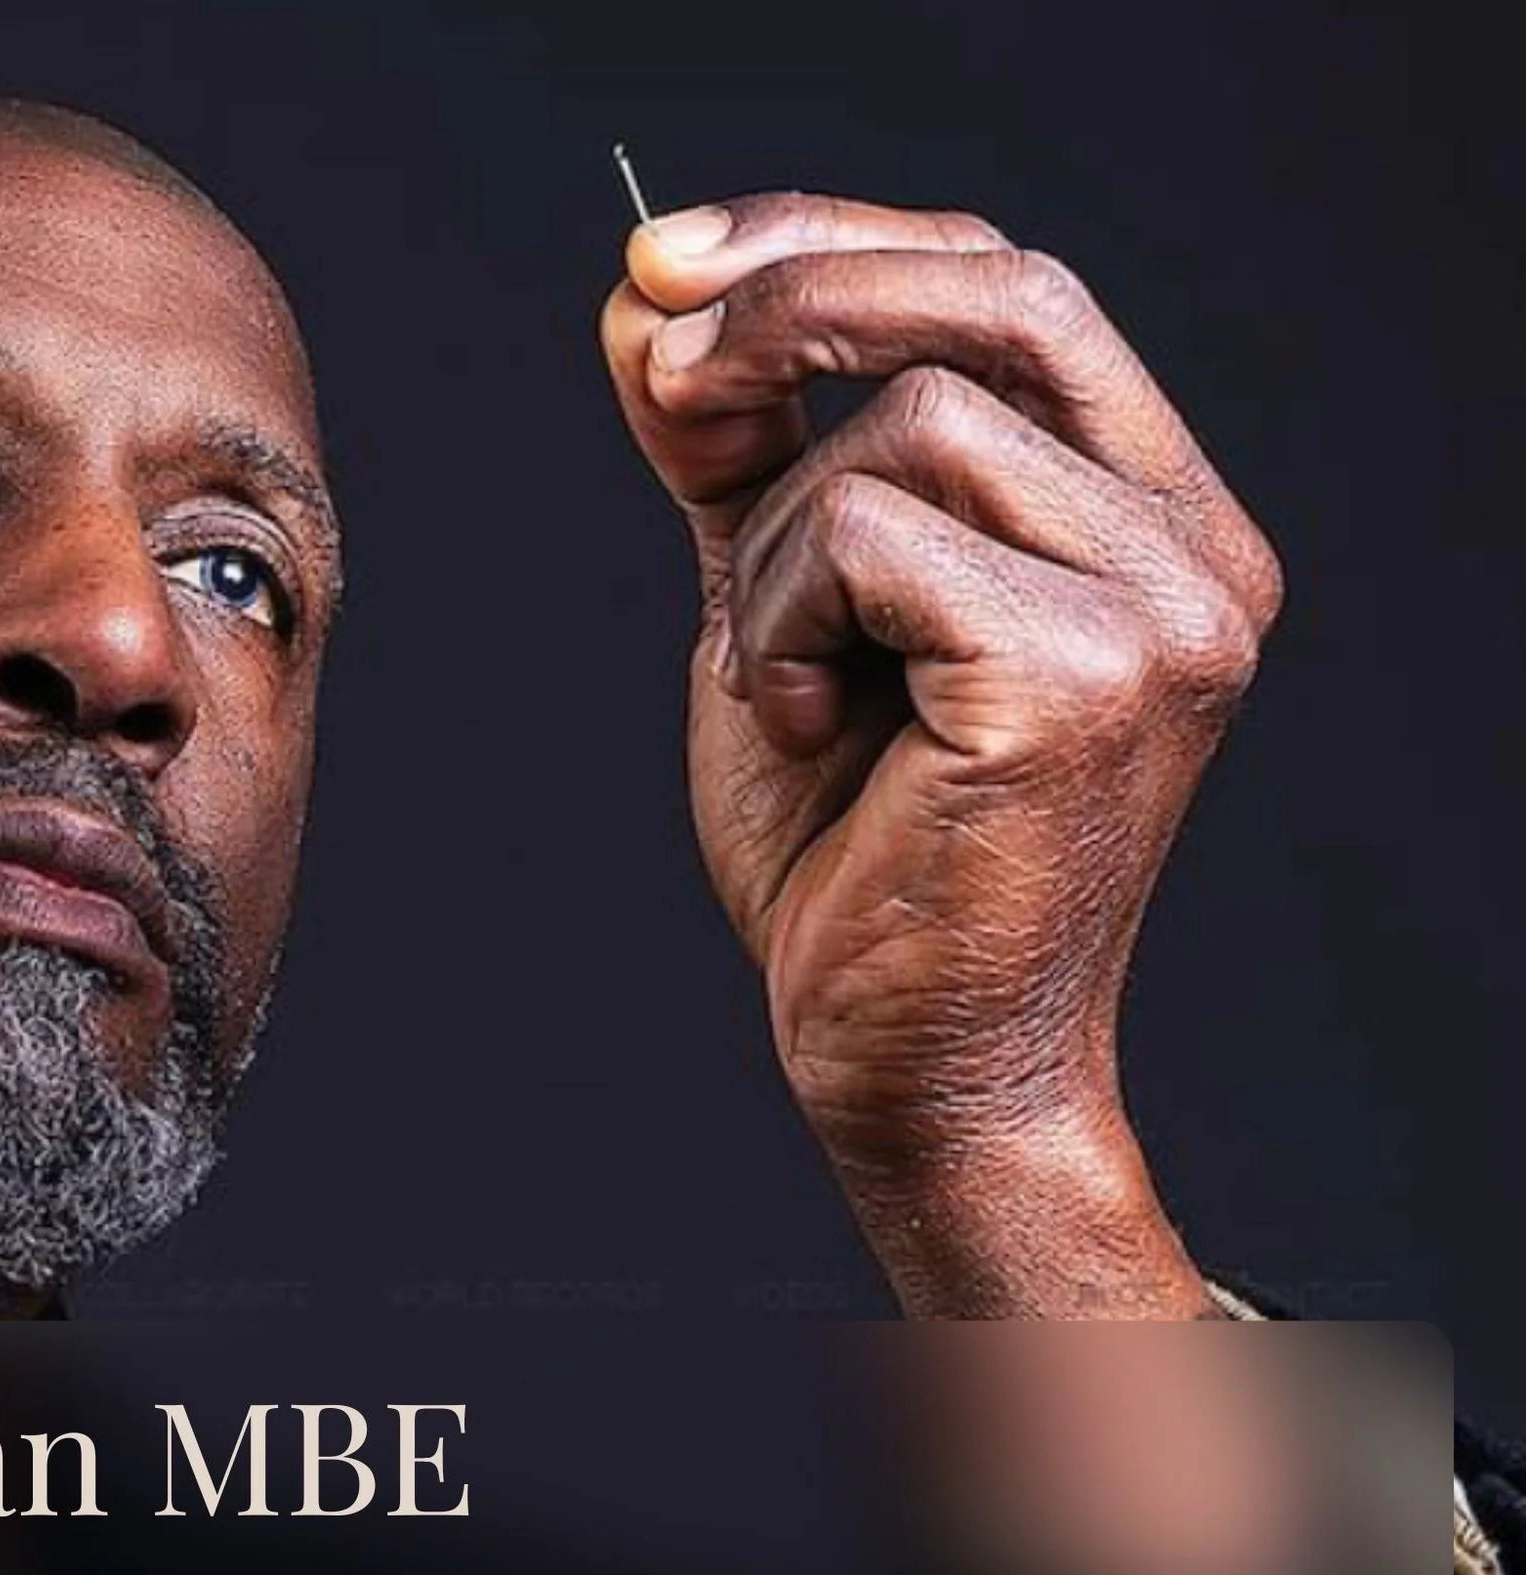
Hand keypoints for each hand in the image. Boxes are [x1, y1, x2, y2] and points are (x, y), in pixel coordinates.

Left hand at [601, 193, 1283, 1313]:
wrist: (903, 1065)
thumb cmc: (853, 859)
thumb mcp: (783, 615)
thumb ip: (739, 460)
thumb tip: (647, 303)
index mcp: (1152, 521)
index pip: (1018, 291)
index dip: (839, 239)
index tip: (673, 262)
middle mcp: (1197, 550)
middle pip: (1002, 296)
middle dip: (794, 299)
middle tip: (657, 366)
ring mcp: (1163, 611)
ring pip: (911, 425)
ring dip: (773, 546)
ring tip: (776, 679)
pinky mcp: (1083, 676)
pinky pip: (871, 535)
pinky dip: (779, 618)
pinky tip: (798, 726)